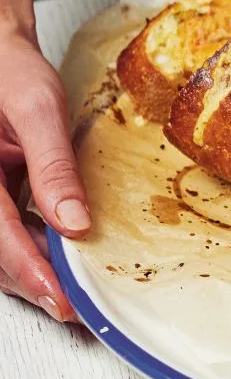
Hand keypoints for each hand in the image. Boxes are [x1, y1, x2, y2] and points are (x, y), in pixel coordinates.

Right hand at [0, 23, 88, 319]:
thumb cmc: (8, 69)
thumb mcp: (38, 108)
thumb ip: (53, 166)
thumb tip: (75, 222)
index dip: (28, 270)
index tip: (58, 297)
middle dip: (31, 281)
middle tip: (73, 308)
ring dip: (31, 270)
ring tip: (72, 291)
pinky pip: (4, 230)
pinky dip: (31, 248)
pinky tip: (61, 255)